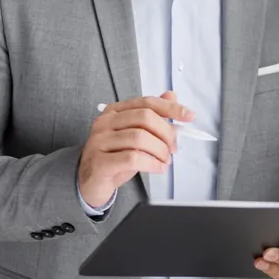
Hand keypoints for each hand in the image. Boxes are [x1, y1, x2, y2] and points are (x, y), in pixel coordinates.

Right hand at [78, 91, 193, 207]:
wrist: (89, 182)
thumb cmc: (115, 156)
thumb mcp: (136, 134)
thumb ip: (152, 116)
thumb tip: (171, 96)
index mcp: (115, 111)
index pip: (147, 102)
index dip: (171, 108)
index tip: (189, 116)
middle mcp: (105, 122)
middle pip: (145, 118)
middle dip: (166, 133)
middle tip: (174, 148)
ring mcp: (99, 142)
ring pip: (140, 138)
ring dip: (160, 151)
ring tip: (165, 161)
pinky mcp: (99, 162)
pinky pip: (132, 158)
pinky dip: (152, 163)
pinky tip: (158, 168)